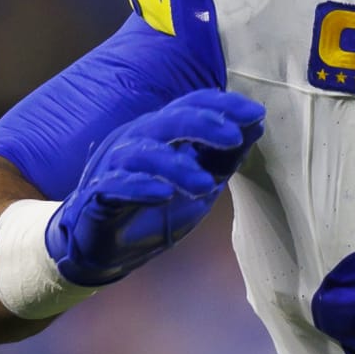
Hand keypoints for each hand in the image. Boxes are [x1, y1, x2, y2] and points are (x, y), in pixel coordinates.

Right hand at [46, 89, 264, 286]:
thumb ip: (224, 157)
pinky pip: (115, 185)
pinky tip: (162, 194)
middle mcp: (136, 141)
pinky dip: (140, 188)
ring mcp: (114, 167)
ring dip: (176, 166)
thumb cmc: (151, 209)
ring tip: (206, 185)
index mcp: (161, 134)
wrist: (102, 248)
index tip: (256, 113)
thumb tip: (257, 125)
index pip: (190, 107)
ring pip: (143, 153)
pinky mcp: (97, 196)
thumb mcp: (199, 184)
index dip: (222, 106)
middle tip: (233, 137)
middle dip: (203, 124)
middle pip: (168, 121)